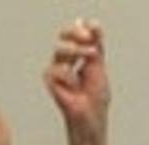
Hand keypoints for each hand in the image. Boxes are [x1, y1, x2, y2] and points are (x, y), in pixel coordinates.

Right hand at [45, 18, 110, 133]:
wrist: (91, 117)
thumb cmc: (95, 98)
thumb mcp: (99, 66)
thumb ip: (96, 45)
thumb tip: (92, 24)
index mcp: (77, 55)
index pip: (74, 34)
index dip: (82, 30)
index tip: (93, 31)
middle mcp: (64, 60)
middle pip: (64, 36)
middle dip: (76, 34)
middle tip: (88, 38)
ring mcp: (56, 69)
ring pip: (60, 49)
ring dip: (77, 50)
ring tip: (90, 55)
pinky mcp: (50, 81)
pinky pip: (59, 70)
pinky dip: (71, 77)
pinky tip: (75, 87)